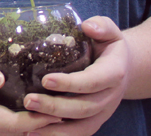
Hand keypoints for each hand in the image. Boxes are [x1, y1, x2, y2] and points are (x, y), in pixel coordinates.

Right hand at [0, 39, 62, 135]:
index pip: (9, 123)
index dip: (35, 120)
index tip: (58, 110)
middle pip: (14, 132)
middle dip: (41, 126)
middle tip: (68, 113)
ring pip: (11, 131)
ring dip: (34, 125)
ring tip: (60, 112)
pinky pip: (6, 124)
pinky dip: (23, 120)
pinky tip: (38, 107)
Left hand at [21, 16, 128, 134]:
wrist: (123, 66)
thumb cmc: (107, 45)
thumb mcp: (109, 30)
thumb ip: (101, 25)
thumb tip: (88, 25)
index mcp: (113, 73)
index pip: (92, 81)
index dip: (71, 83)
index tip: (46, 80)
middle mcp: (110, 97)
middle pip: (84, 107)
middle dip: (55, 107)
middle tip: (28, 100)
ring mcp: (103, 112)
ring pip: (81, 127)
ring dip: (54, 128)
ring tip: (27, 124)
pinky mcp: (94, 121)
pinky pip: (78, 134)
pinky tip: (33, 134)